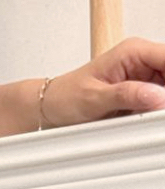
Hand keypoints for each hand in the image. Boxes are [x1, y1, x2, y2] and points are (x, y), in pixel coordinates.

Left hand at [42, 37, 164, 126]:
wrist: (51, 107)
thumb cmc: (66, 97)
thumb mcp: (95, 98)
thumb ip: (127, 95)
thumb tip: (156, 96)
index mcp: (132, 51)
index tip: (164, 102)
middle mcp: (139, 60)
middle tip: (157, 114)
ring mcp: (140, 77)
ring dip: (160, 105)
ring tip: (145, 119)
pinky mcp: (138, 93)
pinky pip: (156, 101)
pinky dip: (153, 112)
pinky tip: (144, 120)